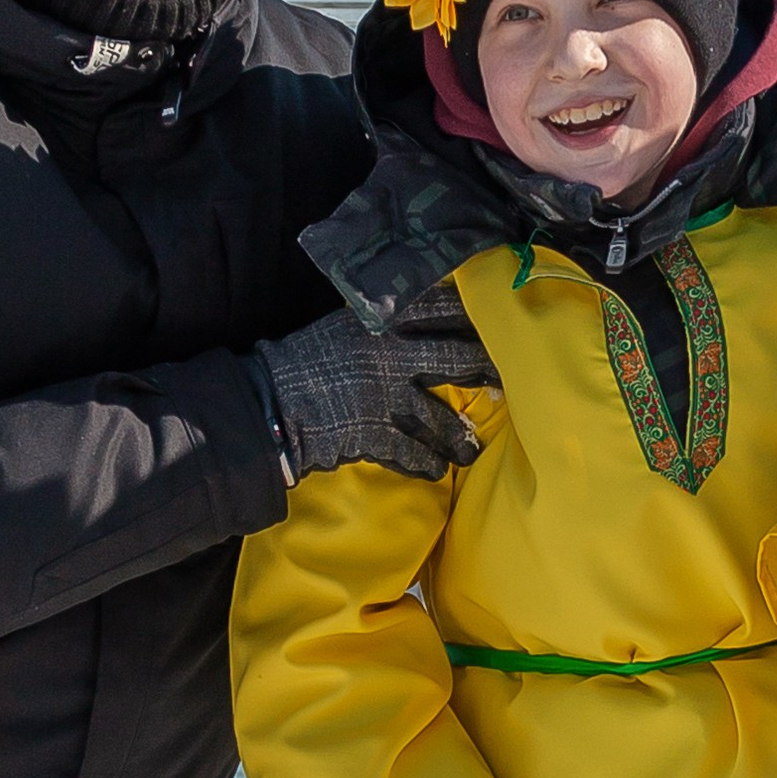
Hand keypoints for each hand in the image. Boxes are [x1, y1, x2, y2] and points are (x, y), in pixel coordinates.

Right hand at [259, 280, 497, 480]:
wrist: (269, 401)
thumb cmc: (306, 359)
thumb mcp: (347, 325)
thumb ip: (386, 323)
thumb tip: (430, 320)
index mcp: (384, 320)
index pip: (445, 308)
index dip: (476, 318)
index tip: (501, 325)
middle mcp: (392, 353)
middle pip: (458, 357)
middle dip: (486, 370)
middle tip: (507, 382)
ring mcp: (386, 396)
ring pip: (440, 418)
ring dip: (458, 438)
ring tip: (470, 450)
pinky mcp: (376, 435)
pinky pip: (413, 454)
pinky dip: (426, 463)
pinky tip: (435, 468)